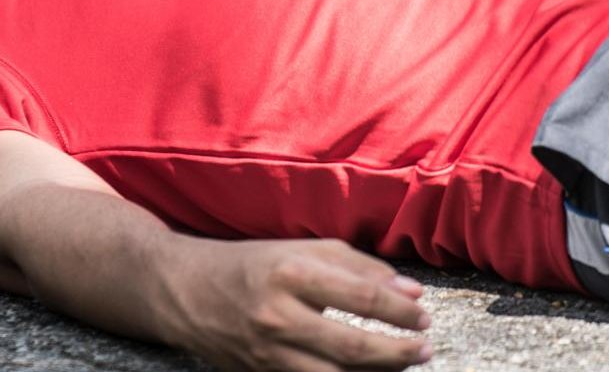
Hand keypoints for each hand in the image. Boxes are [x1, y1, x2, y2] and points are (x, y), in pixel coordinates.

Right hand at [156, 237, 432, 371]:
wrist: (184, 290)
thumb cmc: (251, 264)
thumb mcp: (301, 249)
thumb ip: (358, 266)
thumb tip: (410, 292)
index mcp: (292, 272)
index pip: (362, 296)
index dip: (400, 310)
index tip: (423, 314)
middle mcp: (278, 315)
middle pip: (354, 346)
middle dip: (399, 352)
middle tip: (425, 348)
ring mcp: (267, 353)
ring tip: (405, 363)